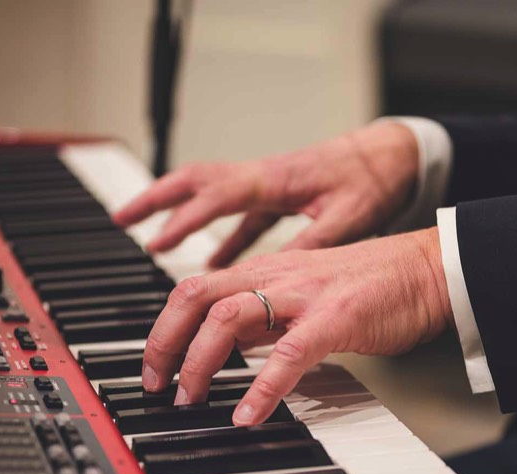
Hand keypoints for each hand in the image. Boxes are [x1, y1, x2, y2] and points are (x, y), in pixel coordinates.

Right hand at [113, 121, 419, 266]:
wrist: (395, 153)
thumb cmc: (374, 179)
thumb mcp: (349, 216)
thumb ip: (311, 245)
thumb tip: (278, 277)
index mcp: (275, 179)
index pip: (217, 196)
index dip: (185, 220)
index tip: (157, 243)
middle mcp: (263, 176)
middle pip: (195, 181)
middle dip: (156, 199)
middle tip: (122, 220)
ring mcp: (267, 185)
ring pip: (209, 193)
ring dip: (177, 212)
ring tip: (150, 240)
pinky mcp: (277, 196)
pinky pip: (236, 214)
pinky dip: (217, 235)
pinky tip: (211, 263)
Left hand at [141, 227, 452, 424]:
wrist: (429, 269)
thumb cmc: (376, 284)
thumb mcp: (306, 292)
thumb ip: (267, 314)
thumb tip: (228, 346)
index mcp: (266, 271)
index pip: (194, 289)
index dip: (163, 329)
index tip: (155, 367)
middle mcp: (276, 276)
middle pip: (194, 296)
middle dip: (164, 343)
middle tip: (158, 385)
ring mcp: (305, 294)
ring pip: (228, 319)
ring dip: (200, 364)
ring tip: (193, 400)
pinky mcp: (336, 317)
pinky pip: (288, 353)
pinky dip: (261, 387)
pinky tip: (248, 414)